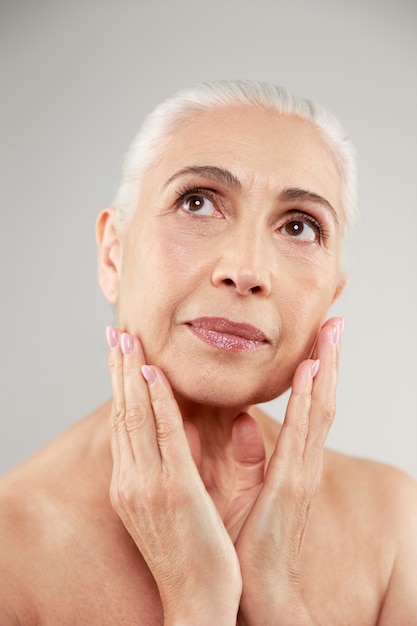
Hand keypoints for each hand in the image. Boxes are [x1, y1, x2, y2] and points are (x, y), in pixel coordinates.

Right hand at [106, 327, 240, 625]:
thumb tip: (192, 427)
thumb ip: (183, 462)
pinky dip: (156, 401)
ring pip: (137, 416)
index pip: (124, 425)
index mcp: (133, 484)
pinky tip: (152, 374)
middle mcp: (132, 480)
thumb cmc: (193, 555)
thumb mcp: (180, 504)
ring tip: (127, 339)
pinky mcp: (174, 489)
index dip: (121, 387)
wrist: (197, 604)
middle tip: (116, 332)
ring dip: (131, 374)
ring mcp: (149, 484)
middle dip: (118, 370)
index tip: (121, 355)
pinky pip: (164, 435)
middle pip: (123, 413)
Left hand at [232, 317, 343, 625]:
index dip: (317, 371)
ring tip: (331, 332)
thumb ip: (247, 456)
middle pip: (321, 400)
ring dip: (326, 369)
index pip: (309, 406)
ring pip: (319, 410)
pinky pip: (302, 435)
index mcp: (293, 463)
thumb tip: (241, 421)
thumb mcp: (246, 492)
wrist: (257, 592)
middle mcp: (304, 462)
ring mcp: (302, 473)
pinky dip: (309, 401)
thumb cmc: (250, 544)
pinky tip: (311, 372)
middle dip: (329, 359)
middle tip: (335, 320)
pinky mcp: (291, 486)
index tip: (319, 337)